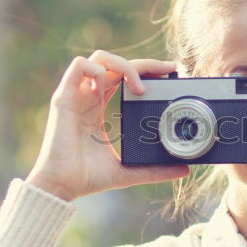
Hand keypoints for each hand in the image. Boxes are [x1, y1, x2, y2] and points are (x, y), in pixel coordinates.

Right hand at [24, 50, 189, 201]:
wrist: (62, 187)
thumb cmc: (87, 178)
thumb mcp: (128, 171)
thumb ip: (154, 170)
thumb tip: (184, 170)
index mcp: (98, 107)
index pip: (123, 76)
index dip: (146, 69)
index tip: (171, 72)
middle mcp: (87, 97)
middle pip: (115, 63)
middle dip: (144, 63)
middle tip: (168, 71)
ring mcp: (75, 95)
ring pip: (99, 58)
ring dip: (122, 65)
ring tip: (138, 88)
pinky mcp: (64, 98)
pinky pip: (78, 66)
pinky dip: (97, 71)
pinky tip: (106, 89)